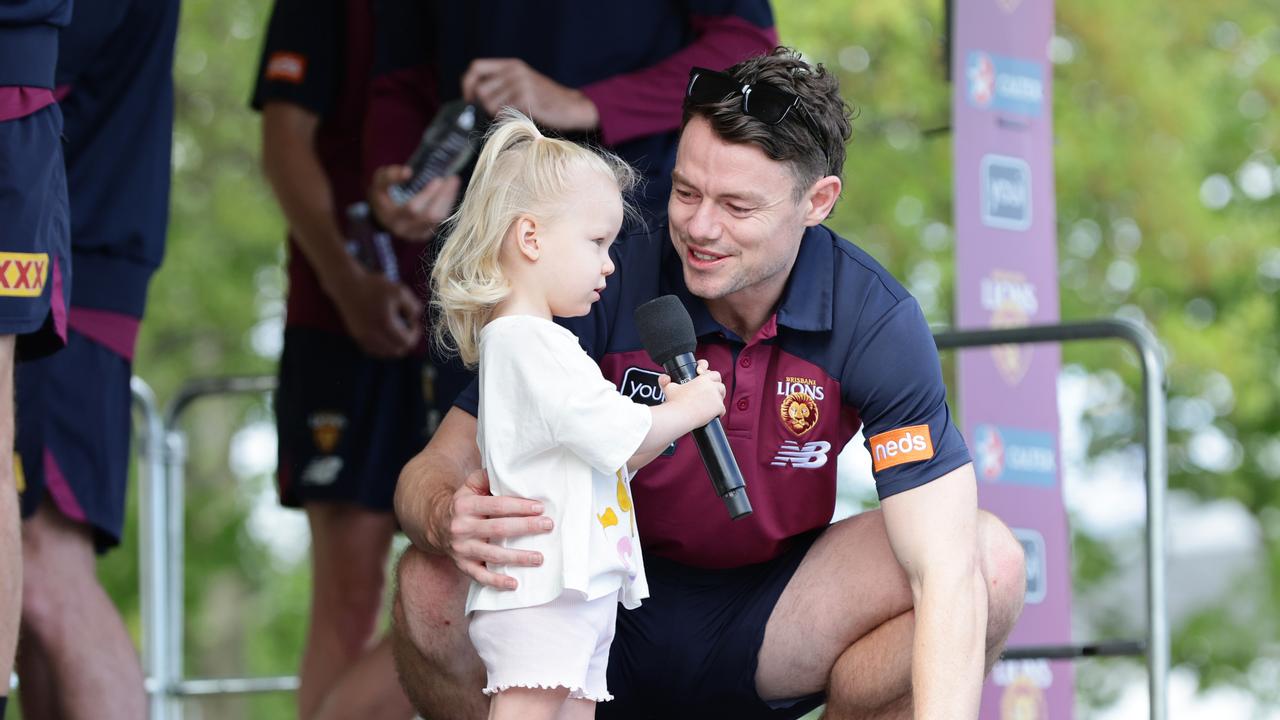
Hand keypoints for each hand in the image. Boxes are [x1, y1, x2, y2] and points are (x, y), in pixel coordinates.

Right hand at [329, 269, 422, 357]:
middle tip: (407, 326)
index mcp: (385, 325)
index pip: (406, 343)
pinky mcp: (356, 337)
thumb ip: (414, 307)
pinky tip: (385, 332)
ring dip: (395, 345)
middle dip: (406, 340)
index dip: (415, 334)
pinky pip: (374, 350)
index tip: (413, 321)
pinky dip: (383, 346)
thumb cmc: (375, 286)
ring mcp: (363, 338)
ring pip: (385, 353)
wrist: (347, 284)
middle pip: (397, 351)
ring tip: (396, 328)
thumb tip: (415, 319)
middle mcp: (372, 335)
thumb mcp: (400, 291)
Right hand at [368, 165, 460, 240]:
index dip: (427, 194)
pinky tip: (450, 193)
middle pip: (429, 215)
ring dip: (449, 200)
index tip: (439, 179)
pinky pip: (440, 221)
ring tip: (453, 183)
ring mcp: (416, 234)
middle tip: (452, 178)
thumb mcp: (379, 181)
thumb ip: (390, 176)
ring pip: (438, 220)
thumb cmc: (382, 195)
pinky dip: (447, 206)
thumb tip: (408, 172)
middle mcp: (404, 229)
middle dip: (443, 196)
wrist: (382, 215)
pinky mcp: (425, 235)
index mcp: (392, 217)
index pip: (412, 209)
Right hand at [444, 467, 553, 589]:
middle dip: (525, 527)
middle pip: (498, 529)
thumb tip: (506, 468)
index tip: (540, 508)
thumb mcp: (469, 486)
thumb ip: (485, 477)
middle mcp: (462, 528)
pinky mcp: (463, 566)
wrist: (436, 526)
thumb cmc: (463, 504)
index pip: (496, 506)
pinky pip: (480, 576)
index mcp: (465, 506)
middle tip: (548, 526)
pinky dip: (497, 581)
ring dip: (518, 557)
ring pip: (493, 555)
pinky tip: (515, 583)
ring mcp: (462, 549)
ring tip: (540, 558)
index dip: (519, 507)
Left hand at [461, 58, 598, 131]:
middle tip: (497, 113)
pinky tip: (519, 118)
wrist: (571, 107)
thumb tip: (473, 97)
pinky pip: (502, 113)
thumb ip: (501, 84)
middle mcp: (515, 71)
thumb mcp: (523, 83)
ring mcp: (520, 84)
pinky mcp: (526, 99)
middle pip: (480, 89)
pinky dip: (507, 120)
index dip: (467, 84)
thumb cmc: (545, 101)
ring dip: (496, 115)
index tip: (469, 99)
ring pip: (489, 104)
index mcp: (512, 65)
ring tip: (512, 115)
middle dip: (484, 106)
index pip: (476, 67)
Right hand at [659, 359, 725, 425]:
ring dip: (718, 399)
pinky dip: (718, 412)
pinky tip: (713, 415)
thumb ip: (664, 380)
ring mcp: (716, 397)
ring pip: (722, 396)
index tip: (706, 381)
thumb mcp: (668, 388)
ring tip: (711, 404)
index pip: (713, 373)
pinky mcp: (719, 407)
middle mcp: (711, 386)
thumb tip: (664, 378)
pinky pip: (722, 409)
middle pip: (720, 384)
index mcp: (702, 379)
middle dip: (717, 388)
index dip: (710, 376)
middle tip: (710, 394)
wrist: (680, 415)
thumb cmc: (674, 402)